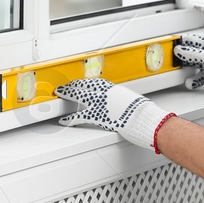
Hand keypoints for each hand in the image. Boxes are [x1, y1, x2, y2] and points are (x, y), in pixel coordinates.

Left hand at [56, 77, 175, 152]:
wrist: (143, 118)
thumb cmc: (142, 111)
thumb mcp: (132, 100)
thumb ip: (123, 100)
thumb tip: (122, 102)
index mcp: (113, 89)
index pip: (94, 82)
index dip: (84, 82)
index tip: (79, 82)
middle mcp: (104, 93)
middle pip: (84, 86)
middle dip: (72, 85)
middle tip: (65, 86)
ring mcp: (100, 104)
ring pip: (79, 96)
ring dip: (68, 95)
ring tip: (60, 94)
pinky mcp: (97, 116)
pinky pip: (79, 117)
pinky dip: (70, 118)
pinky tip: (63, 120)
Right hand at [174, 33, 203, 97]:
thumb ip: (193, 54)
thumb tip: (180, 49)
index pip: (193, 40)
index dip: (182, 41)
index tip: (171, 44)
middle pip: (193, 53)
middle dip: (183, 57)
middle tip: (172, 59)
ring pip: (196, 66)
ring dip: (188, 70)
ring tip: (180, 72)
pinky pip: (201, 77)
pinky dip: (195, 80)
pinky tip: (190, 83)